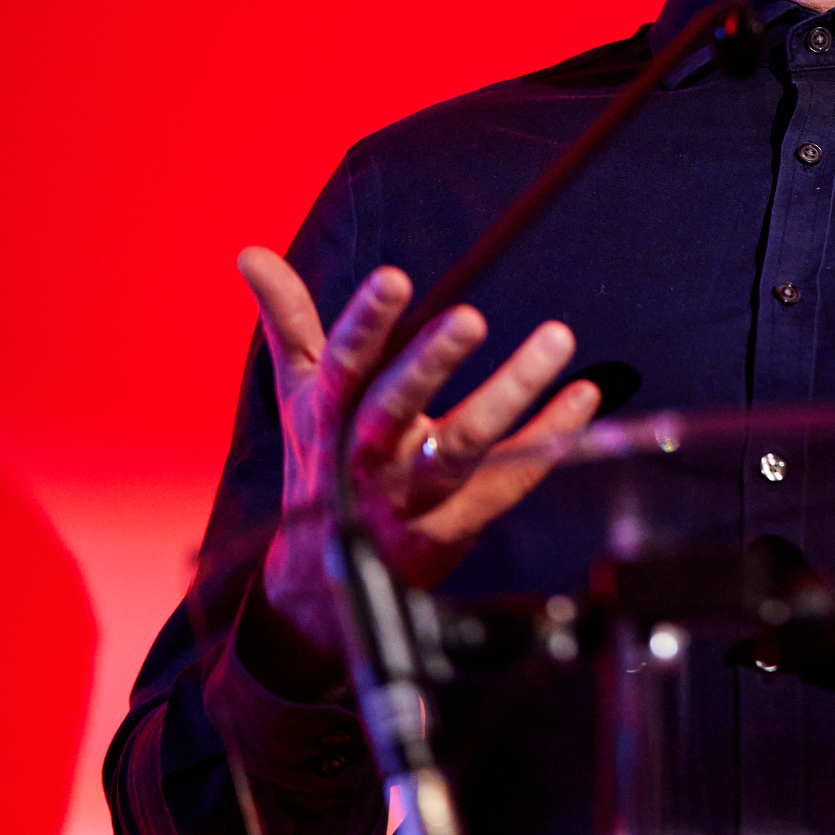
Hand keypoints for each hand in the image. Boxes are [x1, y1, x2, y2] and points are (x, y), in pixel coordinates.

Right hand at [240, 247, 600, 656]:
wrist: (326, 582)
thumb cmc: (322, 461)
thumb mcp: (300, 394)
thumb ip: (288, 322)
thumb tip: (250, 252)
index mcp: (328, 418)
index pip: (341, 366)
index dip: (365, 324)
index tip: (394, 278)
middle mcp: (367, 459)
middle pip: (395, 410)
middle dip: (430, 363)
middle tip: (471, 317)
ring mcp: (411, 499)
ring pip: (462, 447)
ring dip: (511, 392)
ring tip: (557, 338)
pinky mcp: (455, 528)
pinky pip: (509, 480)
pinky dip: (550, 437)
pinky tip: (584, 395)